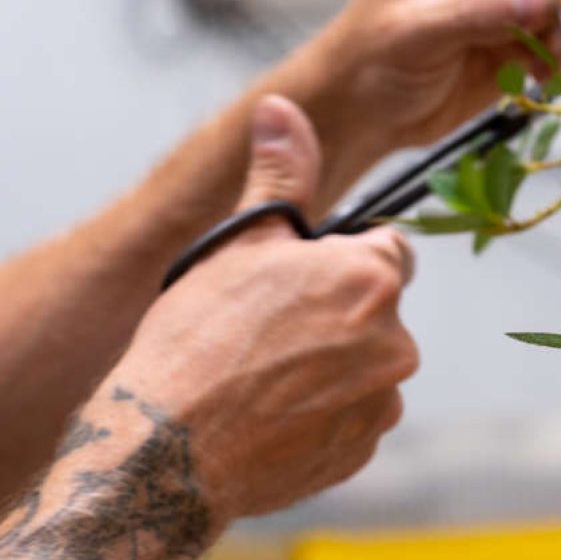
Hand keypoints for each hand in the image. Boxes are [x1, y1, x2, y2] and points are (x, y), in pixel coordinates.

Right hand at [97, 95, 419, 521]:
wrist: (165, 452)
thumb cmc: (196, 339)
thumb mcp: (237, 242)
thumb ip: (279, 171)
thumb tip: (283, 107)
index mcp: (372, 278)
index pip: (387, 249)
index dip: (340, 258)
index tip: (296, 277)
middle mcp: (395, 341)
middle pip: (375, 310)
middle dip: (334, 312)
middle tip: (263, 329)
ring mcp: (382, 402)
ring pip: (364, 366)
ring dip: (328, 365)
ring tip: (257, 375)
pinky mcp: (362, 451)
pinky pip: (350, 418)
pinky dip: (320, 414)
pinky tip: (266, 415)